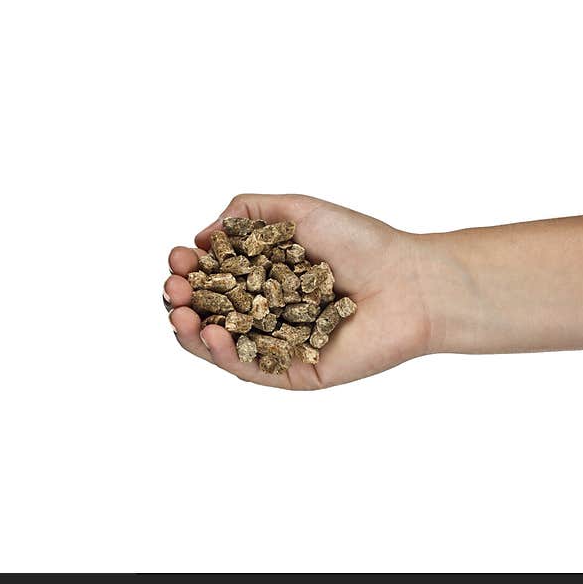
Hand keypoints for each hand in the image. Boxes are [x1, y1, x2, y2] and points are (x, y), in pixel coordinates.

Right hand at [164, 194, 433, 388]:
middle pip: (210, 312)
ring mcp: (276, 344)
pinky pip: (248, 368)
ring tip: (181, 313)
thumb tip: (202, 235)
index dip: (190, 269)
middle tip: (173, 287)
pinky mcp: (292, 372)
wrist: (409, 281)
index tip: (178, 258)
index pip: (214, 278)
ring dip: (191, 331)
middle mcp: (266, 311)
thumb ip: (247, 214)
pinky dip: (222, 354)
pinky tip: (209, 334)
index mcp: (265, 276)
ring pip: (221, 346)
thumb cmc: (361, 243)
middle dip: (183, 300)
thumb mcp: (296, 212)